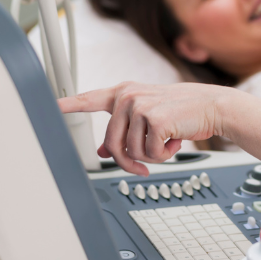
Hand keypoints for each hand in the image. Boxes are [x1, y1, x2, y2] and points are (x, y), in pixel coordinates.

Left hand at [60, 82, 225, 175]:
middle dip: (128, 161)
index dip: (66, 105)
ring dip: (151, 156)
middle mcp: (127, 96)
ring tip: (167, 141)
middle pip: (111, 144)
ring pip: (130, 152)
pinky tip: (174, 140)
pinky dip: (163, 154)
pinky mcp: (153, 118)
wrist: (212, 106)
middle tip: (143, 166)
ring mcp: (139, 105)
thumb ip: (124, 131)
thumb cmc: (182, 112)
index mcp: (123, 93)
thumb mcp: (149, 118)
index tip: (48, 106)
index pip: (88, 99)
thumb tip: (102, 152)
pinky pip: (149, 154)